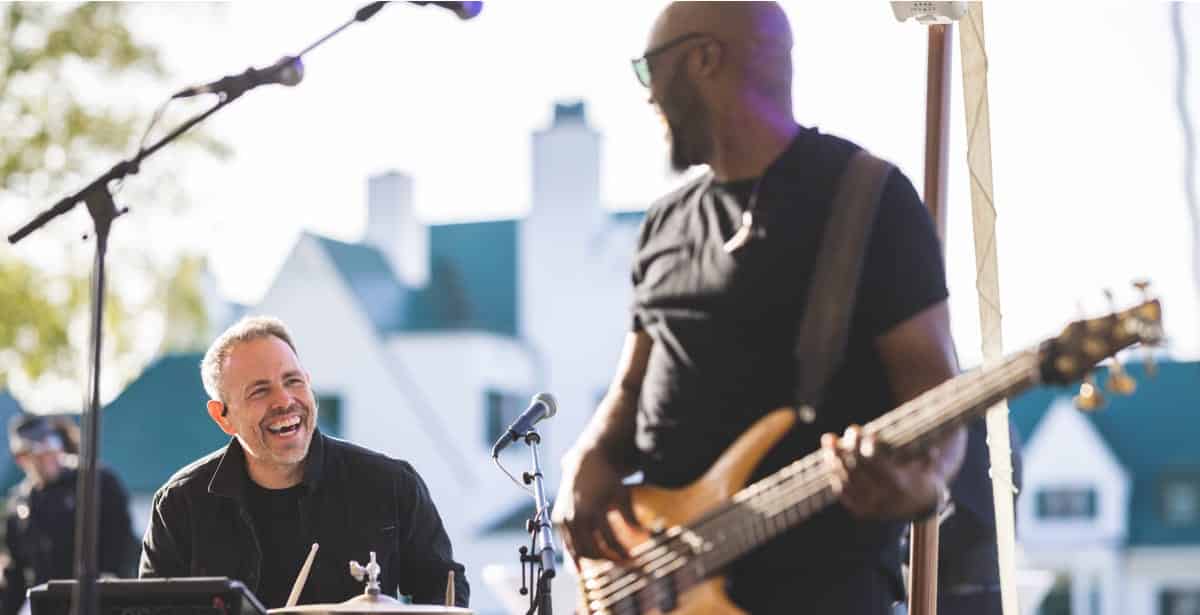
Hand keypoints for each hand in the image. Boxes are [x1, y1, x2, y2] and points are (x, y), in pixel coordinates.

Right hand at [552, 445, 640, 560]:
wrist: (584, 463)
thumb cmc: (606, 479)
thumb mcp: (622, 495)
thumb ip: (631, 517)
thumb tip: (645, 535)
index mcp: (592, 511)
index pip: (609, 542)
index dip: (622, 553)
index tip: (634, 559)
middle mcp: (575, 517)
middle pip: (594, 550)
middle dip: (610, 559)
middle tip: (624, 562)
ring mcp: (564, 520)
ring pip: (579, 551)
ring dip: (595, 559)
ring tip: (610, 560)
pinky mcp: (558, 520)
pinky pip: (567, 544)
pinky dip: (576, 555)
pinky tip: (584, 567)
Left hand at [821, 425, 941, 519]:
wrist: (920, 504)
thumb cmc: (922, 475)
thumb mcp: (928, 465)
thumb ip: (927, 457)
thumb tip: (933, 452)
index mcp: (898, 487)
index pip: (875, 463)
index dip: (865, 446)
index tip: (860, 430)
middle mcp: (882, 499)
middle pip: (857, 469)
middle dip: (848, 447)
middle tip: (846, 430)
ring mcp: (869, 507)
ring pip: (845, 479)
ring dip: (833, 458)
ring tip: (829, 440)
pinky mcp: (860, 511)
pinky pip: (842, 491)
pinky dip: (834, 474)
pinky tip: (830, 458)